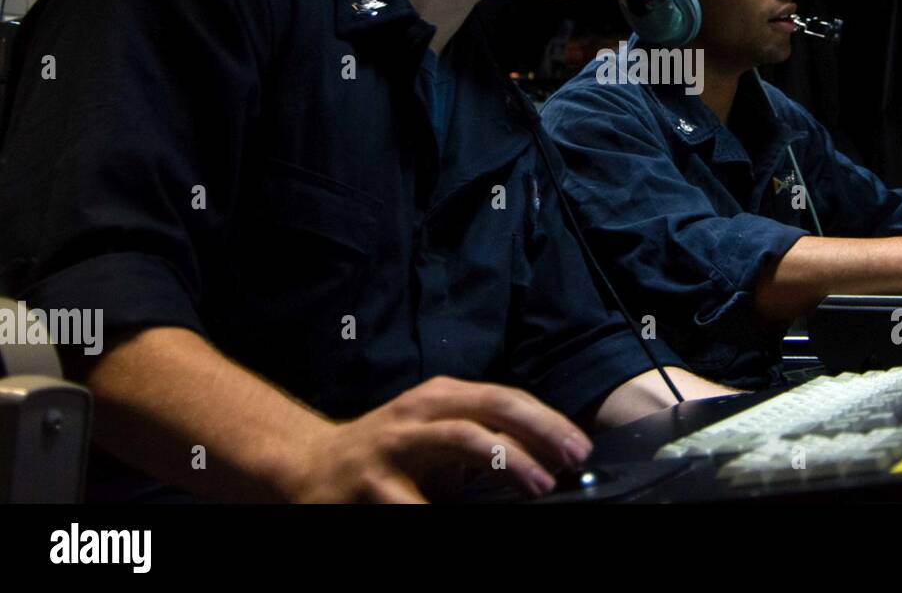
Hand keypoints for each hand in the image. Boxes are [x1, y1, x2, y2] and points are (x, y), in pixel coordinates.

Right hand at [290, 376, 591, 502]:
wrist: (306, 467)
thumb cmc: (387, 455)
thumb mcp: (434, 435)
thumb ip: (481, 442)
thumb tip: (547, 462)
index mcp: (439, 397)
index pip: (505, 399)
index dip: (547, 421)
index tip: (580, 448)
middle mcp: (419, 412)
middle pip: (490, 408)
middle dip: (538, 432)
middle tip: (570, 460)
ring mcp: (395, 444)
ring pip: (461, 438)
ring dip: (507, 458)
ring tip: (540, 483)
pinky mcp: (371, 482)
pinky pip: (419, 499)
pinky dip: (449, 508)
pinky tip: (473, 519)